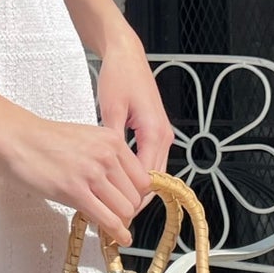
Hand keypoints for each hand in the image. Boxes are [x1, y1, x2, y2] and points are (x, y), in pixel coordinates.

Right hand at [0, 34, 173, 247]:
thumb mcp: (86, 139)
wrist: (15, 138)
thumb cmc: (43, 139)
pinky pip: (107, 218)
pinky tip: (117, 237)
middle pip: (136, 196)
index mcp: (112, 140)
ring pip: (125, 209)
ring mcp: (92, 173)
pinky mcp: (75, 191)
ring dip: (120, 221)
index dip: (137, 195)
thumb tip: (119, 183)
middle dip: (128, 210)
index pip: (143, 178)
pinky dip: (115, 232)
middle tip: (117, 217)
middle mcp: (106, 155)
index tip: (129, 203)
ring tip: (111, 225)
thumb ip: (106, 157)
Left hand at [94, 32, 174, 215]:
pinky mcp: (154, 131)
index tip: (119, 215)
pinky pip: (150, 160)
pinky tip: (122, 182)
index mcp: (155, 133)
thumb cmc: (119, 77)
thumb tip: (109, 170)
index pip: (148, 179)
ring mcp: (161, 134)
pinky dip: (139, 174)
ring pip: (154, 172)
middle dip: (137, 200)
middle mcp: (164, 136)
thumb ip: (113, 141)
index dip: (133, 200)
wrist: (127, 55)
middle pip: (155, 180)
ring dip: (138, 189)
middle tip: (117, 217)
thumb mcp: (111, 110)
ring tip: (117, 204)